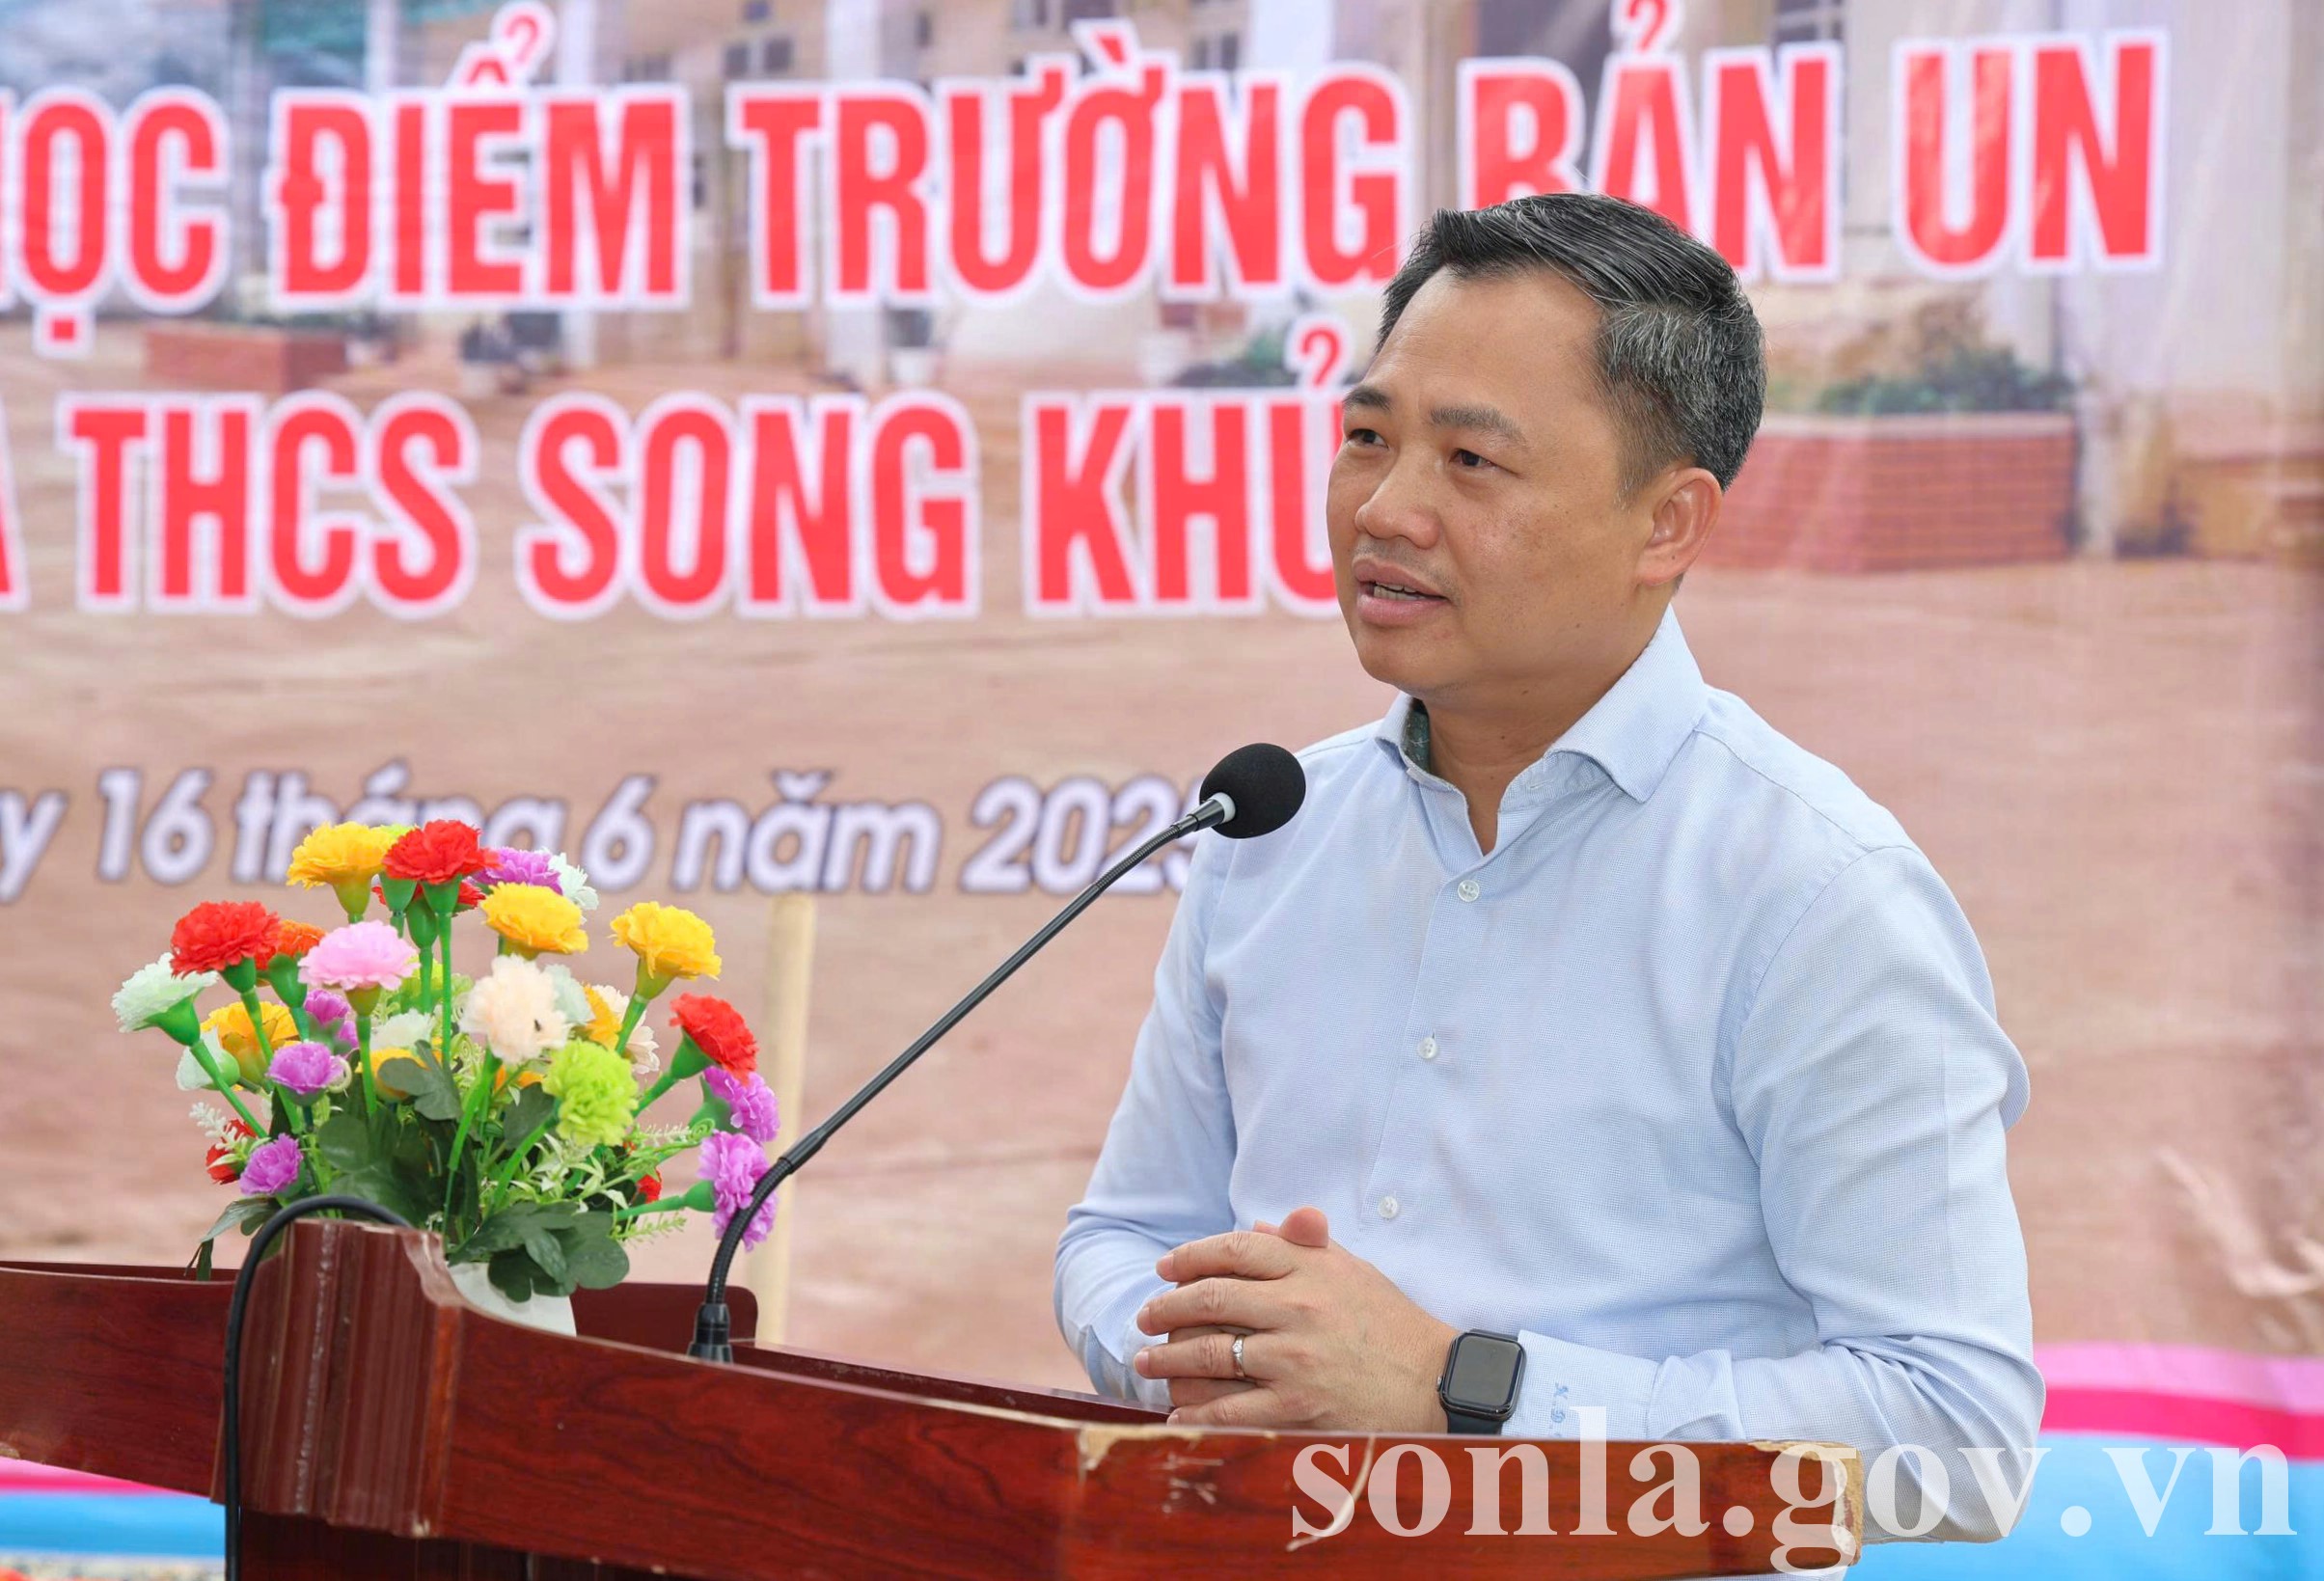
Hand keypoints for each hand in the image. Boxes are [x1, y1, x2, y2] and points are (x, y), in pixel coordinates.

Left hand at [1132, 1207, 1457, 1431]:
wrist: (1436, 1383)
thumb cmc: (1390, 1324)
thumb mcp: (1352, 1270)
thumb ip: (1303, 1246)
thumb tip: (1254, 1227)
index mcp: (1310, 1269)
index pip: (1234, 1250)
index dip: (1189, 1256)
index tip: (1164, 1269)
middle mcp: (1298, 1309)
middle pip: (1210, 1300)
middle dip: (1165, 1308)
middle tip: (1144, 1318)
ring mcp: (1295, 1361)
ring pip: (1209, 1355)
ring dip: (1168, 1361)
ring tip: (1148, 1363)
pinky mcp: (1297, 1408)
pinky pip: (1228, 1412)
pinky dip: (1195, 1415)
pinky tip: (1177, 1416)